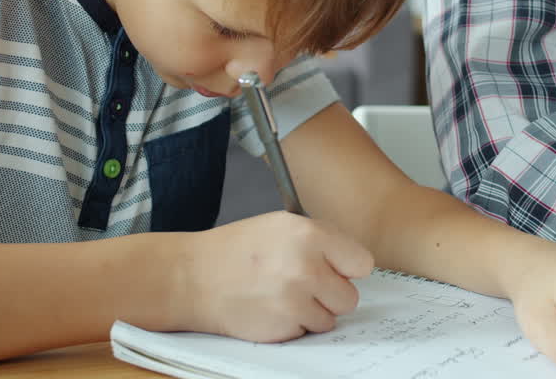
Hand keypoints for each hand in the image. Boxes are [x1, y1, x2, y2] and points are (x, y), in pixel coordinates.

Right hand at [174, 211, 373, 341]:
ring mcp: (294, 302)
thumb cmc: (236, 250)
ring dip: (311, 312)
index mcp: (310, 235)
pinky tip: (270, 308)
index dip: (347, 268)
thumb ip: (321, 240)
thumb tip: (353, 264)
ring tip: (282, 294)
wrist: (193, 278)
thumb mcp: (281, 225)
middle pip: (349, 297)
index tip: (335, 269)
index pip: (362, 263)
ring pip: (329, 319)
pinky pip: (306, 332)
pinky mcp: (282, 328)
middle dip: (330, 294)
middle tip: (304, 284)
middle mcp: (306, 268)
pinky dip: (292, 324)